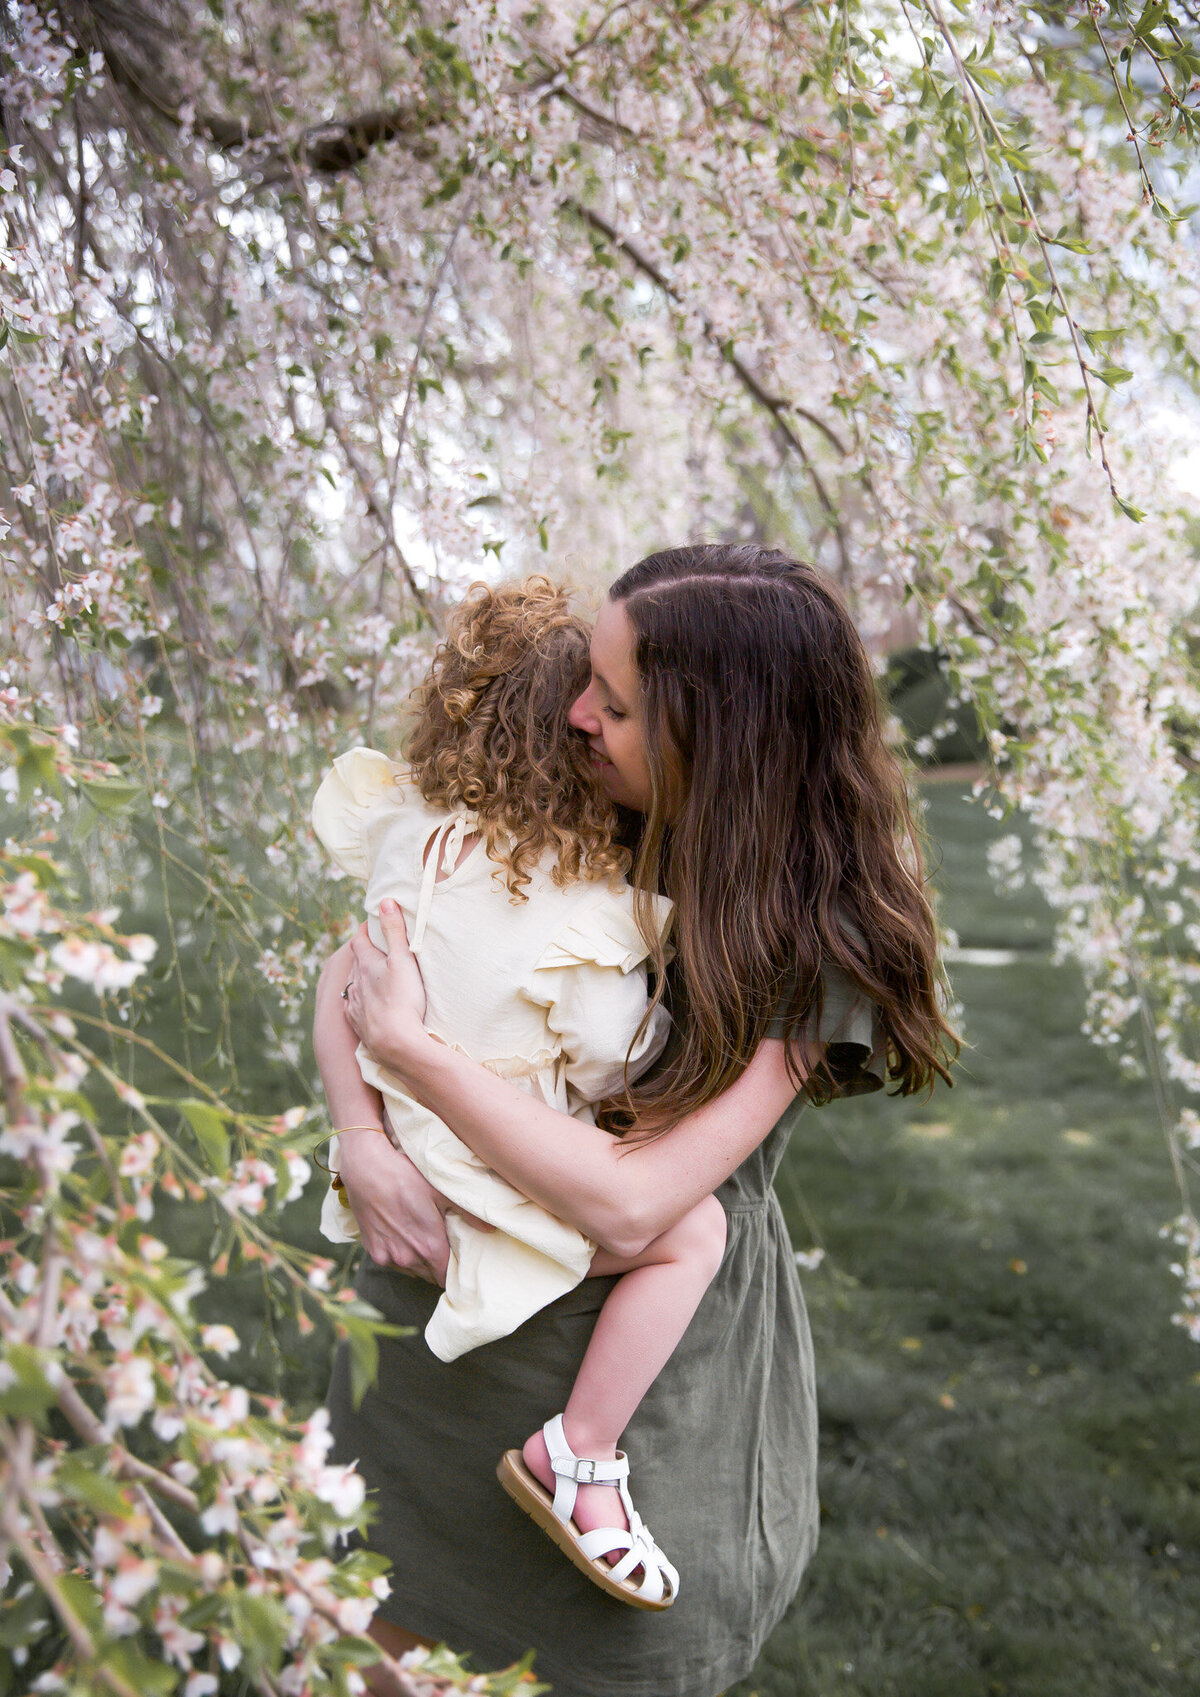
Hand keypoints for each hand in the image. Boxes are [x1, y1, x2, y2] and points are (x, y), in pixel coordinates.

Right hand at [338, 1129, 490, 1283]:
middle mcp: (408, 1258)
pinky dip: (399, 1255)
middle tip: (442, 1248)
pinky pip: (392, 1262)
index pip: (447, 1277)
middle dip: (437, 1266)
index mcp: (430, 1248)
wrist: (368, 1169)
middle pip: (430, 1276)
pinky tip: (403, 1237)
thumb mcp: (442, 1192)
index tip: (458, 1261)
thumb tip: (491, 1229)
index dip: (454, 1271)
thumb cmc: (407, 1177)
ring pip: (411, 1270)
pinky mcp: (373, 1250)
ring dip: (418, 1262)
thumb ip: (469, 1213)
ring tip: (422, 1241)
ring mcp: (388, 1257)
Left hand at [343, 899, 428, 1073]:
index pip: (359, 940)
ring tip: (374, 976)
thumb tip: (385, 901)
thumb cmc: (402, 999)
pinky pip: (354, 1007)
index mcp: (365, 964)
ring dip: (362, 977)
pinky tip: (366, 1004)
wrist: (395, 1043)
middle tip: (378, 948)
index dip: (365, 929)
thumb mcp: (403, 960)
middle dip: (364, 952)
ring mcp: (354, 1004)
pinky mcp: (357, 1024)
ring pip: (353, 984)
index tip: (373, 923)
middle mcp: (355, 983)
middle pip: (355, 961)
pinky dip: (360, 1001)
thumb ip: (395, 931)